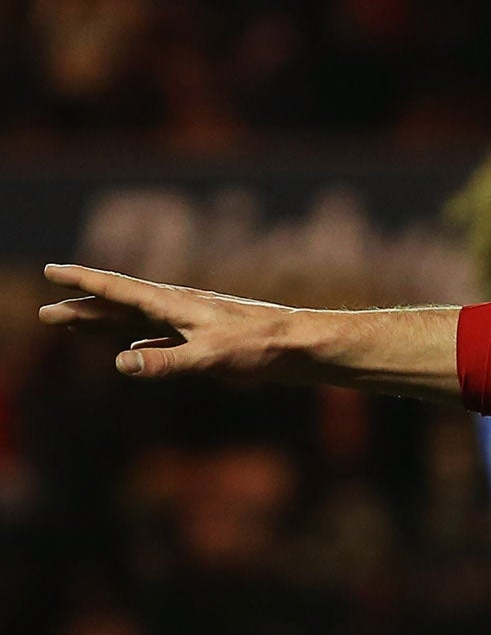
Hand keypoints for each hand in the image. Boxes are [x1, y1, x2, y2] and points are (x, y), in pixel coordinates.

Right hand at [39, 264, 299, 380]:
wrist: (303, 347)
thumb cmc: (261, 348)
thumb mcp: (211, 358)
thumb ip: (167, 363)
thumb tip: (121, 364)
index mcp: (175, 305)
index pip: (119, 290)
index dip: (83, 282)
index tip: (50, 270)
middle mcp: (180, 309)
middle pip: (120, 307)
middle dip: (82, 309)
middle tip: (44, 314)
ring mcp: (192, 324)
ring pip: (137, 322)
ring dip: (104, 325)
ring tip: (73, 325)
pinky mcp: (207, 341)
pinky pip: (161, 340)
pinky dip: (140, 344)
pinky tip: (132, 353)